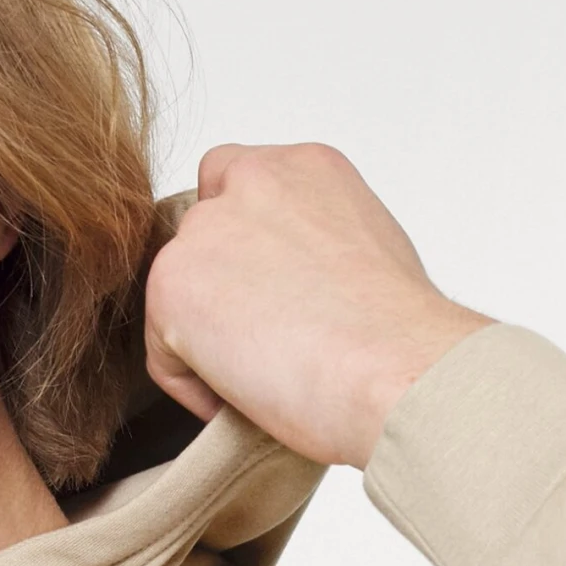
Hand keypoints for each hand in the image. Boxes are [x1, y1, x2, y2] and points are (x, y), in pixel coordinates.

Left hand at [143, 141, 497, 468]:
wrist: (397, 369)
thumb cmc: (401, 337)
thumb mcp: (370, 254)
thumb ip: (313, 245)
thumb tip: (292, 287)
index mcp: (305, 168)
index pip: (237, 184)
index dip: (240, 248)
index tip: (269, 297)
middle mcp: (252, 181)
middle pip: (197, 239)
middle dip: (216, 292)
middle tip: (262, 346)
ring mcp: (206, 230)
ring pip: (178, 298)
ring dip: (207, 342)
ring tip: (267, 378)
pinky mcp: (172, 285)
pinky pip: (164, 355)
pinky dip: (197, 388)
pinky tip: (250, 398)